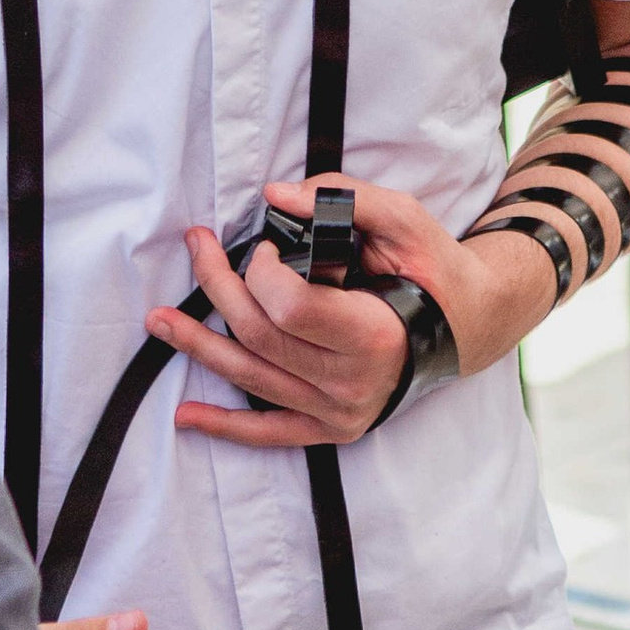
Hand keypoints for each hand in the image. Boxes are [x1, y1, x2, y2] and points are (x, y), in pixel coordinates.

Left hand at [154, 179, 530, 449]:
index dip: (261, 269)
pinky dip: (225, 427)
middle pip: (260, 336)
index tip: (265, 242)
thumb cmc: (436, 269)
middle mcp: (355, 382)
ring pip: (251, 378)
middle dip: (217, 285)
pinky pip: (270, 433)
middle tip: (198, 245)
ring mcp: (341, 412)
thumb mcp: (404, 220)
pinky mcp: (331, 426)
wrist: (469, 325)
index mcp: (376, 333)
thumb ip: (343, 200)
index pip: (289, 307)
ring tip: (160, 319)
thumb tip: (275, 195)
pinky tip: (186, 417)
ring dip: (198, 346)